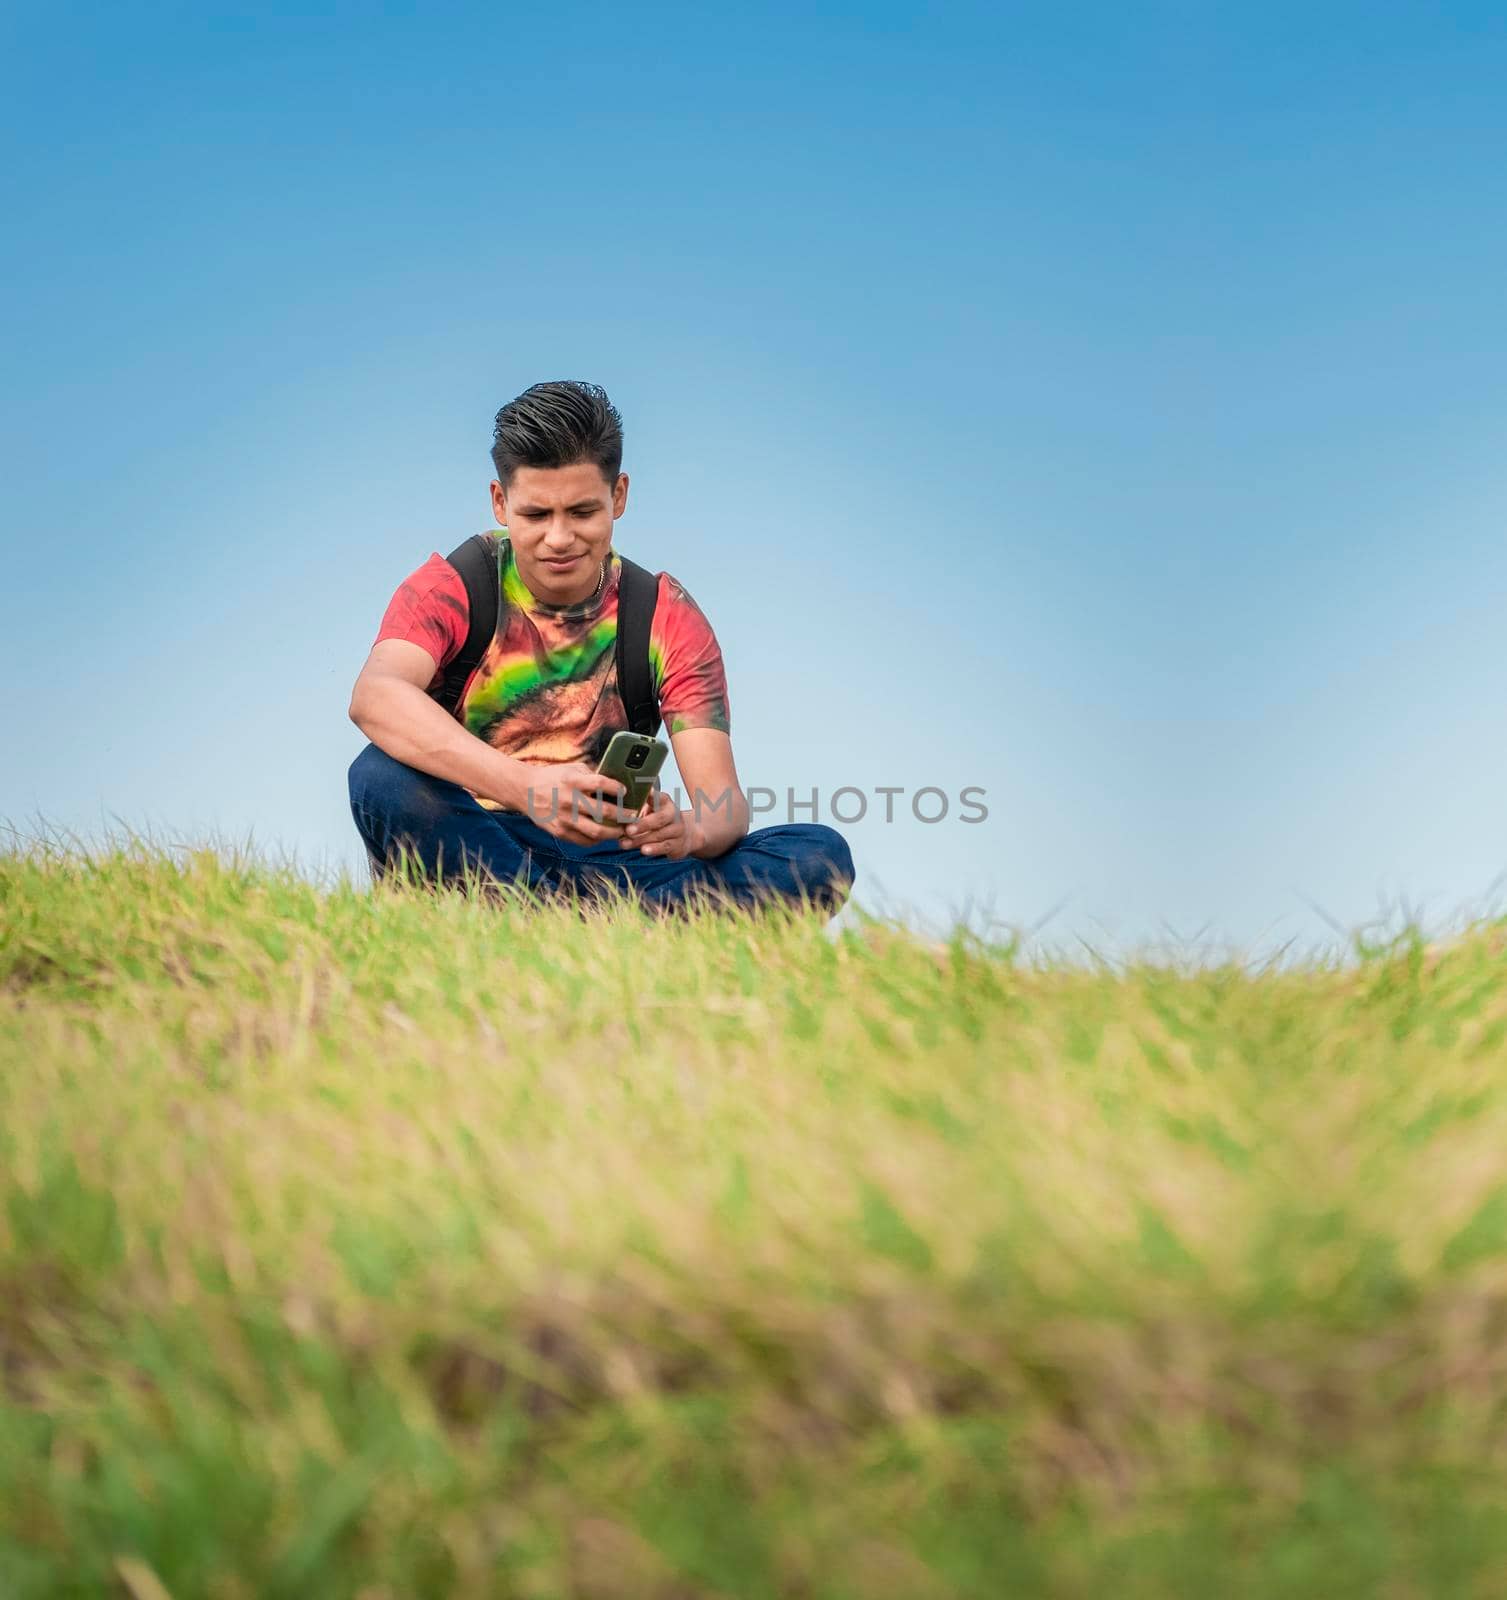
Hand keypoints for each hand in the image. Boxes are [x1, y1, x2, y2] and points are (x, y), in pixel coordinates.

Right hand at [513, 761, 630, 846]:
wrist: (525, 790)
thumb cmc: (554, 777)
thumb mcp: (573, 769)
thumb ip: (593, 775)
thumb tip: (618, 783)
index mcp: (573, 781)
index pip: (600, 784)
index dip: (616, 789)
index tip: (625, 792)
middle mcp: (569, 800)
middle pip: (603, 812)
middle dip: (623, 816)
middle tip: (633, 817)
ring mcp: (564, 818)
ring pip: (596, 832)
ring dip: (614, 833)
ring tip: (622, 831)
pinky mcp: (560, 831)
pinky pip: (584, 841)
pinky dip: (597, 840)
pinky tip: (604, 835)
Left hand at [619, 788, 695, 859]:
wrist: (683, 836)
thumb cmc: (658, 822)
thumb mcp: (650, 811)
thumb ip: (636, 810)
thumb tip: (614, 811)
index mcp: (665, 802)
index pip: (659, 797)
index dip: (652, 796)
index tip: (644, 795)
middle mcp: (673, 814)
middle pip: (660, 818)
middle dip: (643, 825)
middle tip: (628, 830)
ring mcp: (677, 830)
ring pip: (660, 834)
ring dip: (641, 840)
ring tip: (625, 843)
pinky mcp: (678, 844)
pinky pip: (665, 846)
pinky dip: (653, 849)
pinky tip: (643, 850)